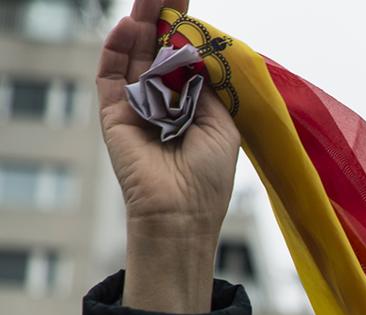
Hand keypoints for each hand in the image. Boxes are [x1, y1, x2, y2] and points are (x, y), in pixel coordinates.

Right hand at [98, 0, 239, 312]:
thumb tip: (198, 53)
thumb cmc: (208, 177)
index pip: (184, 60)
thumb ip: (209, 89)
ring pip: (133, 55)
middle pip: (156, 50)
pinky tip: (129, 27)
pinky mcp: (113, 113)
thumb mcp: (221, 125)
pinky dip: (117, 49)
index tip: (189, 6)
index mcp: (191, 106)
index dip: (186, 33)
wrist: (180, 212)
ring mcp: (135, 105)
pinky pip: (111, 74)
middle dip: (161, 19)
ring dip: (140, 24)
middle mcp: (162, 102)